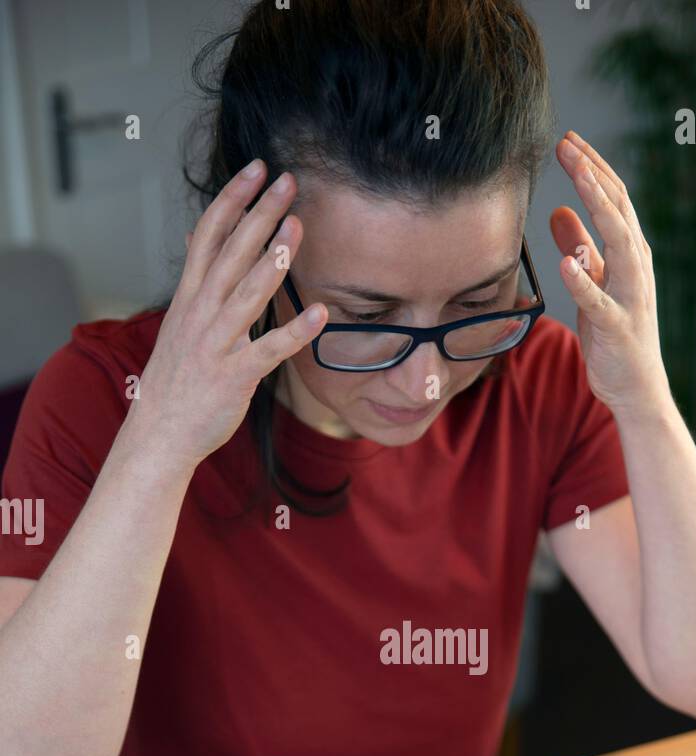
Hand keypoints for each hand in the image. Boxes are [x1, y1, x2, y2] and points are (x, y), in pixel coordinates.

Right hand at [124, 161, 327, 473]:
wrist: (160, 432)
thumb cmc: (176, 379)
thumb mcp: (180, 322)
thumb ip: (196, 282)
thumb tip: (195, 240)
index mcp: (189, 296)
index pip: (209, 234)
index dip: (232, 198)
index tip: (255, 169)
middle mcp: (201, 313)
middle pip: (232, 252)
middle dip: (260, 213)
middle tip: (288, 181)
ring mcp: (218, 343)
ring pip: (248, 292)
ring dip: (274, 259)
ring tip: (298, 227)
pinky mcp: (236, 376)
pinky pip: (269, 349)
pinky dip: (295, 331)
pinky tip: (321, 313)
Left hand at [550, 132, 670, 418]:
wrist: (637, 388)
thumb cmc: (616, 336)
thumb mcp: (593, 284)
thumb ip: (580, 247)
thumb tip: (559, 211)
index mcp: (630, 254)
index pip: (614, 200)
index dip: (592, 169)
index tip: (568, 141)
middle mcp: (636, 267)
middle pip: (618, 210)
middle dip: (594, 174)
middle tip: (569, 143)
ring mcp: (630, 296)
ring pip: (619, 243)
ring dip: (599, 208)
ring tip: (578, 179)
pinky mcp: (617, 328)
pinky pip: (600, 302)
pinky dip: (583, 282)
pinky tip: (564, 263)